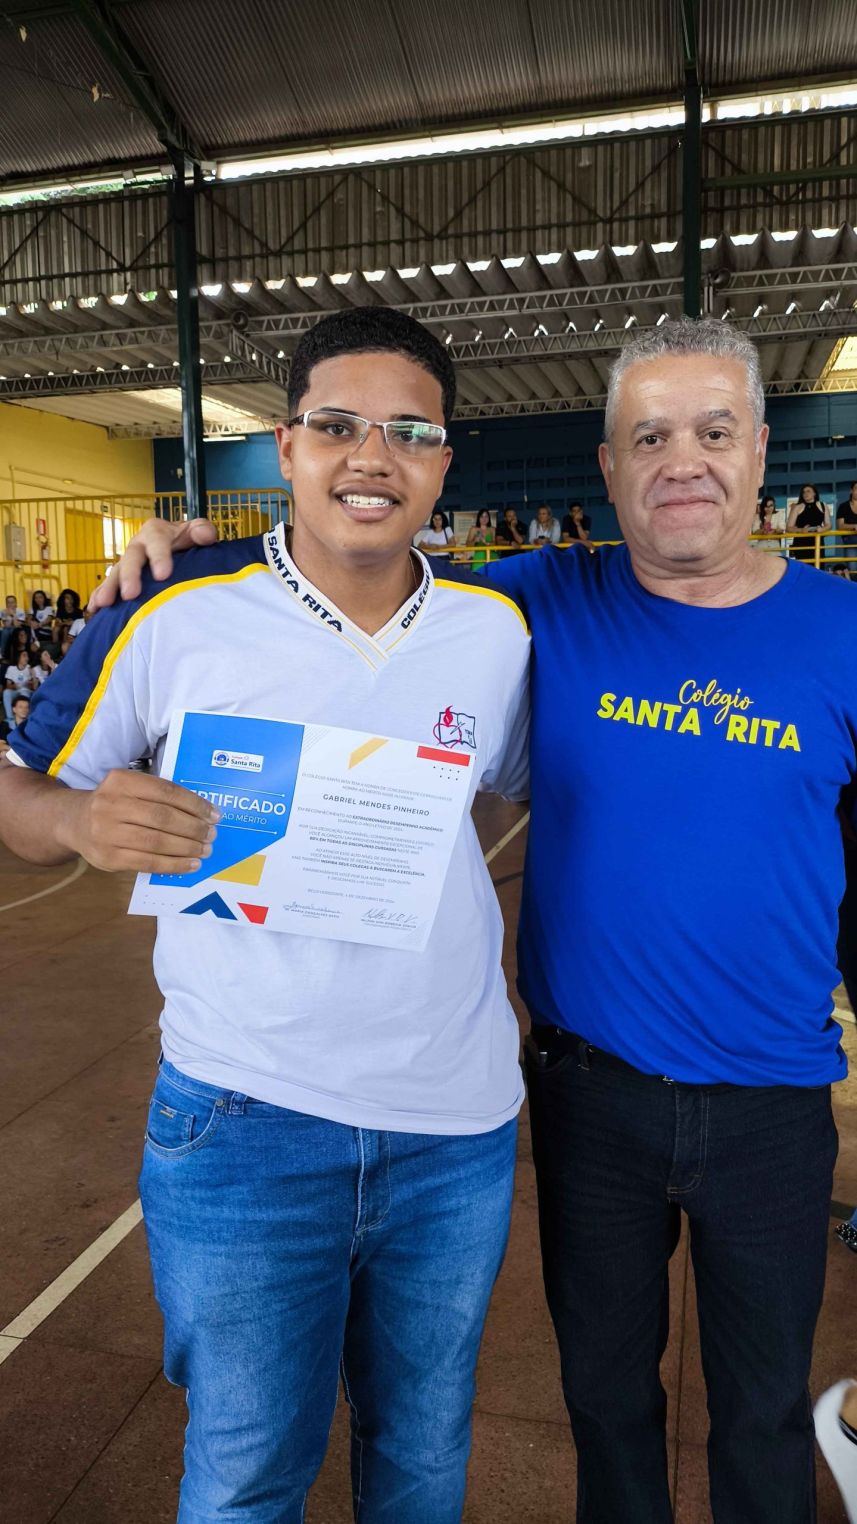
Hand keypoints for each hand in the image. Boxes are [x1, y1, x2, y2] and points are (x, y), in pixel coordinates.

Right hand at [59, 769, 219, 874]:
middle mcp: (111, 804)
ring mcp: (107, 833)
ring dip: (187, 848)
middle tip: (211, 835)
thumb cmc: (114, 805)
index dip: (194, 804)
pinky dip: (174, 865)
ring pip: (157, 842)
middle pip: (163, 817)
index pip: (166, 791)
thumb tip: (202, 813)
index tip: (214, 815)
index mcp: (121, 781)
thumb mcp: (129, 789)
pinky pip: (148, 863)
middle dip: (193, 828)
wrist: (74, 823)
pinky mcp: (109, 858)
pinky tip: (191, 864)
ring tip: (205, 850)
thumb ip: (158, 795)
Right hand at [88, 517, 218, 609]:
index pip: (157, 541)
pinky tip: (94, 609)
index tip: (163, 575)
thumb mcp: (197, 531)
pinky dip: (99, 596)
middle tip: (130, 594)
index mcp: (156, 532)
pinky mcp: (121, 578)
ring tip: (104, 603)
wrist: (179, 547)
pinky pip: (108, 586)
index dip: (159, 557)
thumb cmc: (189, 541)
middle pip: (131, 558)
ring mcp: (128, 562)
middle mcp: (138, 545)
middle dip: (130, 576)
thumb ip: (202, 531)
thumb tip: (205, 535)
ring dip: (109, 588)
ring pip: (116, 573)